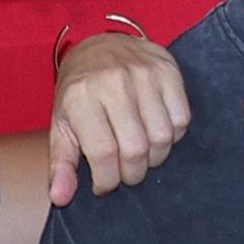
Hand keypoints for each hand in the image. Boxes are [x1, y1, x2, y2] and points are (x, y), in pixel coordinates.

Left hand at [47, 29, 193, 202]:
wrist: (98, 45)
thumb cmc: (79, 93)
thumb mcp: (61, 126)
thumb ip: (61, 164)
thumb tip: (61, 198)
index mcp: (81, 96)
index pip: (103, 153)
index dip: (107, 180)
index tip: (104, 184)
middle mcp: (113, 82)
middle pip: (136, 149)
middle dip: (132, 173)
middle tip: (125, 172)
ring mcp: (144, 73)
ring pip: (163, 137)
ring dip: (154, 157)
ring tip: (140, 154)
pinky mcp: (168, 70)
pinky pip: (182, 119)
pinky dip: (173, 135)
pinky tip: (155, 132)